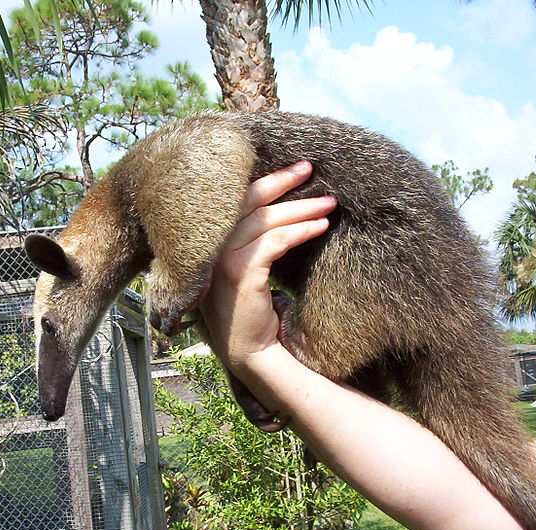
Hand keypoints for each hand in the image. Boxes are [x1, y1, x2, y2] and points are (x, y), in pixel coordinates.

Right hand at [199, 161, 336, 375]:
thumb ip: (253, 242)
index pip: (234, 202)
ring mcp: (219, 261)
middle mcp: (208, 249)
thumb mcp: (247, 270)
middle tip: (311, 169)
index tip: (295, 170)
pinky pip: (274, 241)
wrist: (252, 354)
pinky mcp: (238, 275)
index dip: (265, 182)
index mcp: (206, 245)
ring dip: (300, 208)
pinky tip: (320, 226)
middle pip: (247, 203)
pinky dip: (300, 231)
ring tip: (329, 203)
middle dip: (282, 183)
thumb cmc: (254, 314)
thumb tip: (283, 209)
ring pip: (264, 220)